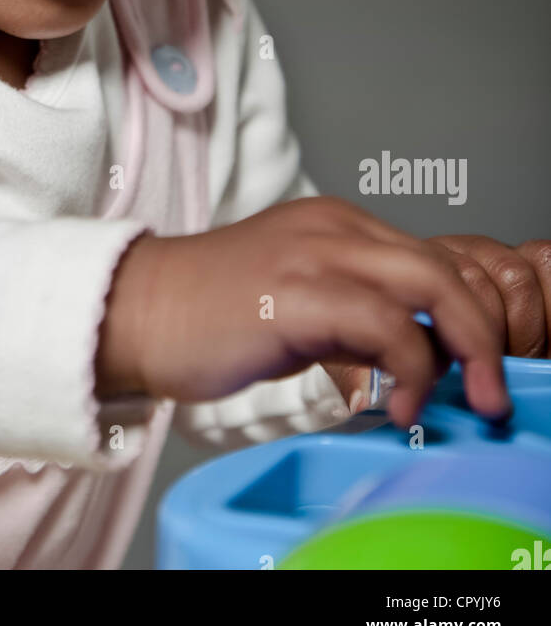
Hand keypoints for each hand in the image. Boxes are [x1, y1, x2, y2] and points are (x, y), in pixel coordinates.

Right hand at [99, 195, 511, 427]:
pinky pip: (387, 324)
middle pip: (444, 267)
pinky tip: (397, 402)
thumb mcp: (298, 299)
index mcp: (335, 223)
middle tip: (491, 389)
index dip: (464, 313)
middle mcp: (333, 226)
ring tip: (459, 399)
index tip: (472, 366)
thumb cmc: (207, 315)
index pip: (431, 258)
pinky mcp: (297, 293)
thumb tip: (417, 353)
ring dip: (464, 349)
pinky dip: (412, 367)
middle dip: (482, 332)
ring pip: (430, 284)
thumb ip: (355, 311)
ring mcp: (314, 253)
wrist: (134, 309)